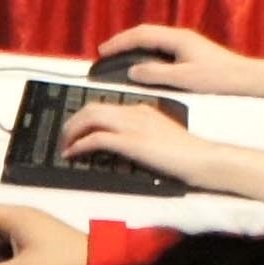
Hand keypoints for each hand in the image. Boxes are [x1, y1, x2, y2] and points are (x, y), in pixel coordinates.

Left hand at [56, 99, 220, 186]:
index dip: (83, 118)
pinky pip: (97, 139)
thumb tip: (116, 145)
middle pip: (91, 108)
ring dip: (71, 132)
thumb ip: (137, 134)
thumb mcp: (157, 136)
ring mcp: (132, 126)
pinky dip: (79, 146)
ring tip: (64, 147)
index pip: (103, 106)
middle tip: (63, 139)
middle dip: (71, 123)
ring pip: (90, 118)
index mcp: (140, 109)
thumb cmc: (184, 153)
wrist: (200, 158)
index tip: (74, 131)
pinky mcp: (131, 142)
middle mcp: (133, 113)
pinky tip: (73, 155)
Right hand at [92, 22, 258, 93]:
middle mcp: (181, 37)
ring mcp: (187, 44)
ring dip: (134, 47)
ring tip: (119, 57)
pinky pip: (161, 48)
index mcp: (177, 39)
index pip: (141, 35)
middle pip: (145, 33)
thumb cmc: (219, 78)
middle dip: (123, 41)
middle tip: (106, 52)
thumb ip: (156, 73)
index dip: (119, 42)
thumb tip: (134, 70)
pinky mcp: (191, 53)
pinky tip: (143, 65)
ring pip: (153, 40)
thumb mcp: (183, 79)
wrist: (246, 79)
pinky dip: (146, 53)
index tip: (103, 51)